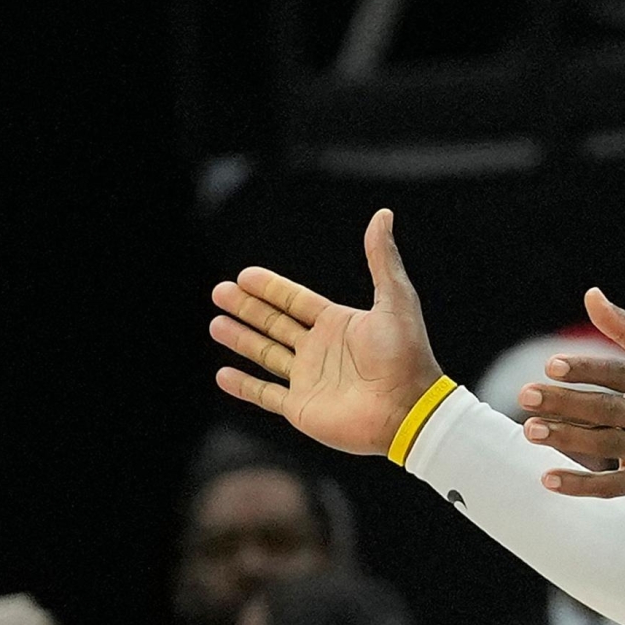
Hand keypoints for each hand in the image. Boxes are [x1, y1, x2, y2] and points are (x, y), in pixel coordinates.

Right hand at [208, 209, 445, 455]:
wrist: (408, 409)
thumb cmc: (406, 355)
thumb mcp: (396, 298)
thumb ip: (382, 258)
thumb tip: (383, 214)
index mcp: (340, 324)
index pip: (296, 301)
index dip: (270, 288)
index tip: (244, 275)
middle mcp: (321, 349)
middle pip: (275, 323)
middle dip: (247, 308)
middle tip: (219, 292)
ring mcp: (310, 379)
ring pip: (266, 354)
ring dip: (240, 340)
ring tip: (215, 324)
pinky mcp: (301, 408)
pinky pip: (265, 395)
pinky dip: (243, 386)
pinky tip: (222, 374)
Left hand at [517, 289, 624, 503]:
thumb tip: (591, 295)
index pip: (619, 373)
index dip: (586, 369)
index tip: (551, 365)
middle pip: (605, 408)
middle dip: (565, 402)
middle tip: (525, 395)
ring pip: (605, 444)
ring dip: (566, 438)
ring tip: (530, 431)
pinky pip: (613, 486)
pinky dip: (581, 485)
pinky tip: (549, 478)